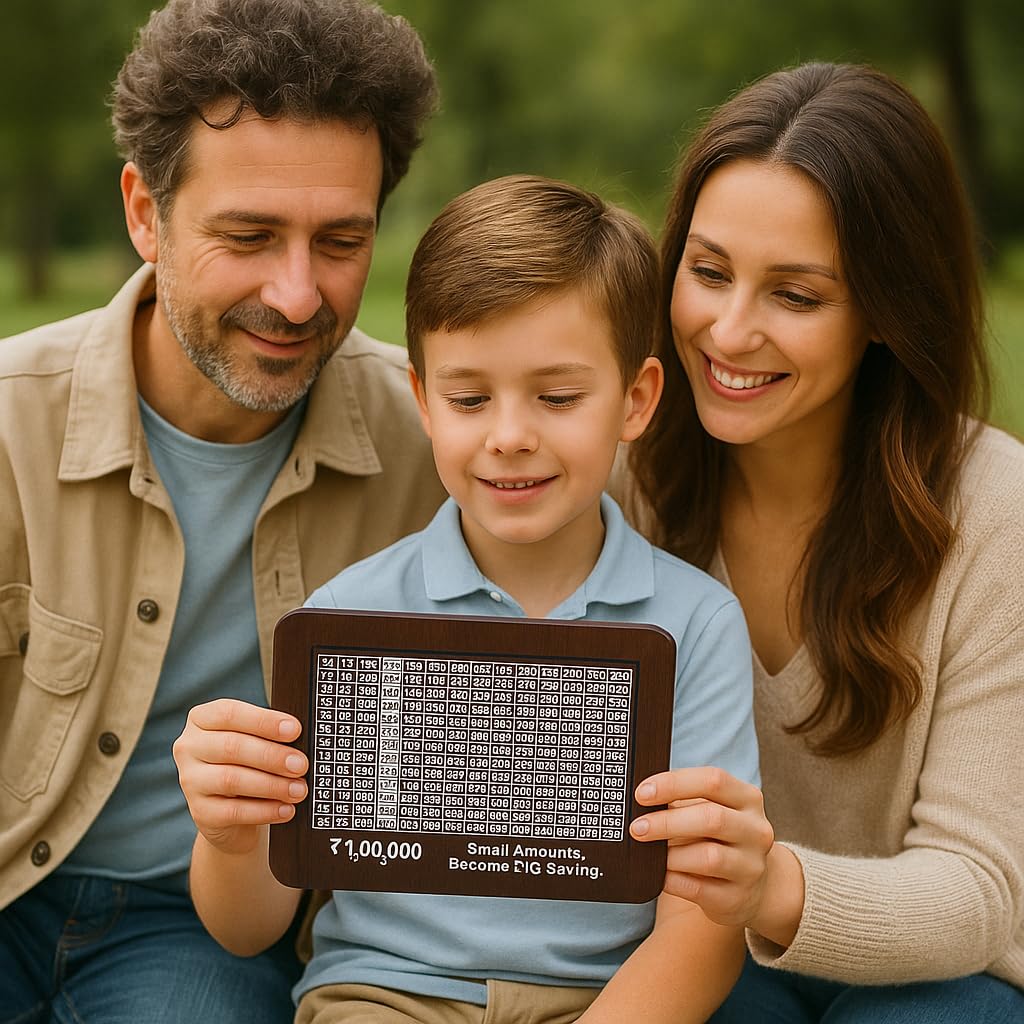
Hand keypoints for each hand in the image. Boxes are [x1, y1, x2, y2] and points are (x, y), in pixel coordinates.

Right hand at [173, 698, 307, 856]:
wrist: (235, 812)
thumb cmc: (250, 764)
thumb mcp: (255, 741)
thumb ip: (271, 734)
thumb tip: (300, 738)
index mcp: (202, 719)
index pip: (229, 714)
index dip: (263, 721)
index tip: (294, 730)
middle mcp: (189, 747)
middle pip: (232, 746)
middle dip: (272, 756)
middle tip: (301, 764)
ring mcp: (190, 781)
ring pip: (231, 779)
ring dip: (271, 784)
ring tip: (298, 789)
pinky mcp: (199, 812)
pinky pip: (233, 811)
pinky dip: (264, 810)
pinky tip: (286, 809)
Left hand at [629, 766, 775, 927]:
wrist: (753, 885)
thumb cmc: (720, 838)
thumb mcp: (712, 810)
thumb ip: (684, 801)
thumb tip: (642, 799)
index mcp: (748, 799)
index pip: (713, 781)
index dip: (674, 784)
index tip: (642, 793)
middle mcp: (755, 831)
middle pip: (712, 818)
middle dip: (667, 822)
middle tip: (638, 827)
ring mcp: (750, 866)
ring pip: (709, 857)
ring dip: (671, 855)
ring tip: (651, 853)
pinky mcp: (737, 898)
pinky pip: (698, 889)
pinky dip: (672, 880)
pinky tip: (660, 874)